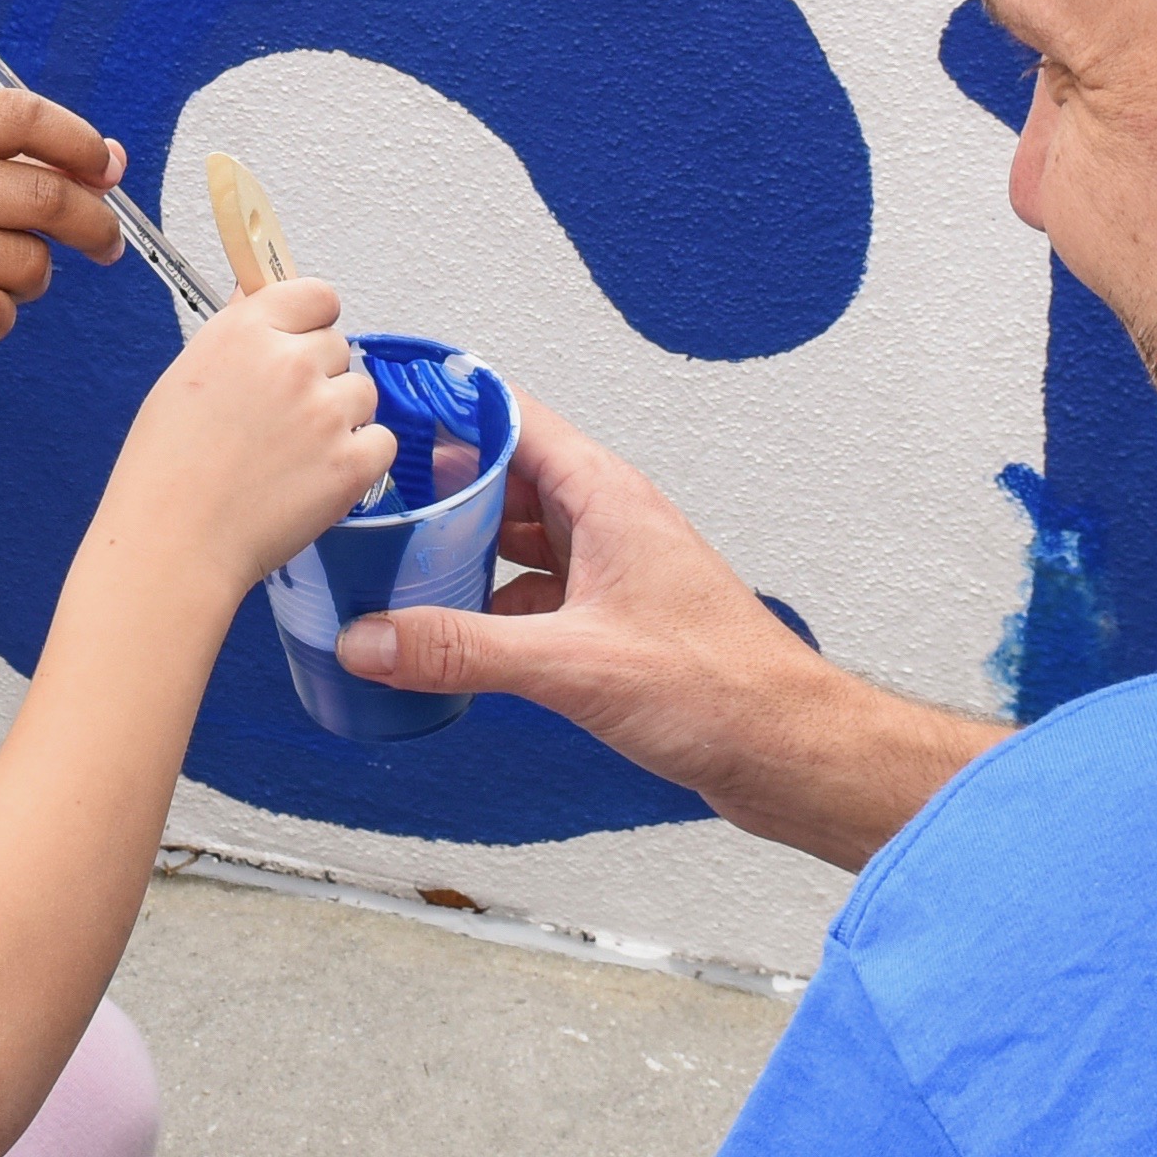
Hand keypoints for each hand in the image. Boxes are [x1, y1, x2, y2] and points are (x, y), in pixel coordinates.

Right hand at [83, 278, 389, 604]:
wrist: (176, 541)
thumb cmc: (167, 469)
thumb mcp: (186, 376)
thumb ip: (237, 335)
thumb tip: (260, 299)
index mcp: (247, 331)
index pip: (317, 295)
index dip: (310, 322)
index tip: (300, 342)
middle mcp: (292, 363)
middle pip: (340, 347)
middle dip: (319, 376)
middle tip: (281, 417)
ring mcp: (327, 412)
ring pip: (362, 393)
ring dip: (340, 417)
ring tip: (293, 454)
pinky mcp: (352, 462)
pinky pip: (381, 442)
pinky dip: (359, 459)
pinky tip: (316, 476)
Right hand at [333, 400, 997, 871]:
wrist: (790, 751)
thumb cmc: (724, 688)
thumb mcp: (572, 664)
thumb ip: (462, 650)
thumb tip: (373, 639)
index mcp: (604, 499)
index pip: (513, 418)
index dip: (447, 405)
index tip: (385, 405)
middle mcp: (607, 524)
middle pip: (503, 478)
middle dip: (435, 487)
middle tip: (366, 498)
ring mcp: (609, 573)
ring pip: (514, 539)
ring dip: (459, 551)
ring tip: (390, 562)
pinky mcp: (610, 624)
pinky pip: (529, 595)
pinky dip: (485, 607)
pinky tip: (448, 634)